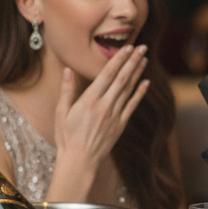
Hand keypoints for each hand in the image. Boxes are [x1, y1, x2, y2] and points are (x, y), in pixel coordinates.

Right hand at [52, 46, 148, 192]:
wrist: (79, 160)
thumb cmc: (66, 136)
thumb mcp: (61, 112)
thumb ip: (67, 90)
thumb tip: (68, 69)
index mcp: (89, 100)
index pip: (107, 74)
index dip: (118, 59)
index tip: (127, 47)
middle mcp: (104, 106)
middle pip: (122, 78)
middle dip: (132, 61)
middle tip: (141, 47)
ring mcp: (114, 115)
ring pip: (128, 89)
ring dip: (137, 73)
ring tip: (144, 59)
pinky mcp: (120, 125)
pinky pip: (132, 105)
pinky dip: (140, 93)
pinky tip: (146, 82)